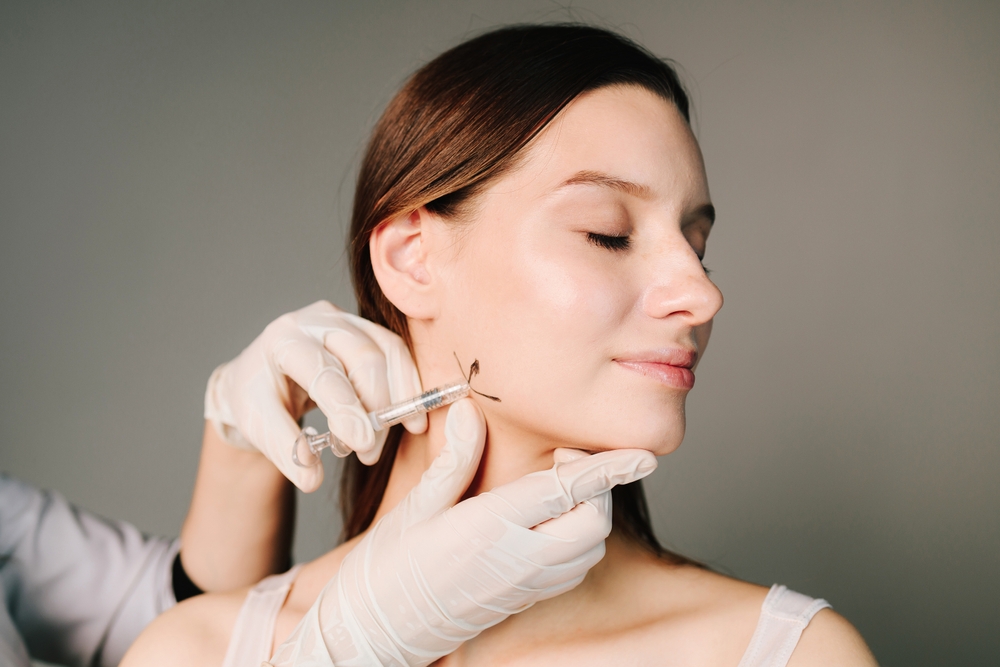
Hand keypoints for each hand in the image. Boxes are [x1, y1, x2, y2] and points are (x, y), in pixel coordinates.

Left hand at [203, 301, 423, 491]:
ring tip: (401, 433)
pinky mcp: (369, 331)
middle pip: (362, 355)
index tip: (362, 443)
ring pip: (388, 350)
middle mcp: (317, 320)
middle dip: (375, 406)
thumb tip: (311, 478)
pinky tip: (410, 416)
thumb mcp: (257, 425)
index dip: (346, 408)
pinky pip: (398, 353)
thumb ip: (283, 449)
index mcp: (283, 338)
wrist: (265, 375)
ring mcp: (347, 322)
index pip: (322, 371)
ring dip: (400, 395)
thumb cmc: (260, 397)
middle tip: (370, 451)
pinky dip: (409, 385)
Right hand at [268, 398, 657, 666]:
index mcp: (489, 529)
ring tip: (554, 489)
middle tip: (563, 460)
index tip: (643, 455)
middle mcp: (517, 560)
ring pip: (588, 548)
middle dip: (596, 488)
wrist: (373, 634)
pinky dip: (577, 540)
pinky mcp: (523, 600)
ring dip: (588, 514)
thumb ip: (454, 461)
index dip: (609, 469)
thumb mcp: (414, 508)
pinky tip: (547, 521)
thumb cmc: (385, 570)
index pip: (565, 491)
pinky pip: (572, 569)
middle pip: (592, 522)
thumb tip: (472, 412)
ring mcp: (523, 585)